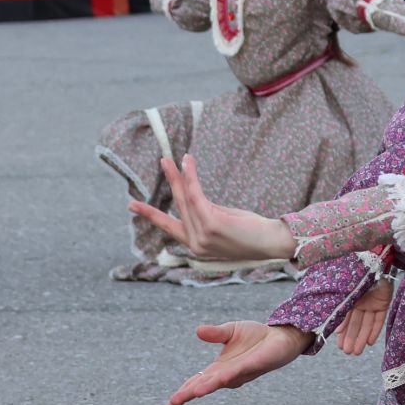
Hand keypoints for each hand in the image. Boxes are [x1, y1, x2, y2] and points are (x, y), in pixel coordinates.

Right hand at [128, 154, 293, 262]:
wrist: (271, 242)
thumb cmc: (252, 232)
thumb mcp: (223, 221)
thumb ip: (206, 212)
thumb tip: (193, 194)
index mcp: (196, 245)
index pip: (170, 227)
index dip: (152, 215)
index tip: (132, 205)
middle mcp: (195, 244)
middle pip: (178, 206)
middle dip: (171, 181)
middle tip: (162, 161)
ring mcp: (202, 236)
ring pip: (185, 199)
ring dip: (178, 176)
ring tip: (171, 158)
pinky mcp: (211, 225)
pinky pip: (196, 196)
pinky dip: (190, 177)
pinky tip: (187, 163)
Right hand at [163, 321, 308, 404]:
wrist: (281, 336)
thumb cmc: (255, 337)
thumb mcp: (230, 331)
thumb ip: (215, 333)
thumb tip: (198, 330)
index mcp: (218, 369)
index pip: (196, 383)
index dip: (181, 394)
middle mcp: (227, 374)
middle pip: (203, 386)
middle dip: (187, 395)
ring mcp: (241, 371)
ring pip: (220, 381)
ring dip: (207, 386)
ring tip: (193, 392)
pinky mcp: (255, 364)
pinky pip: (241, 370)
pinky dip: (230, 375)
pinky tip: (222, 378)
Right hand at [334, 280, 393, 355]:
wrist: (375, 263)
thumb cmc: (358, 275)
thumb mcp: (346, 292)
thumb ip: (342, 309)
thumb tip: (334, 327)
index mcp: (351, 300)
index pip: (347, 319)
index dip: (344, 333)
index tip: (340, 346)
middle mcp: (361, 303)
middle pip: (357, 324)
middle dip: (352, 338)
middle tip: (348, 352)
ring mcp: (372, 304)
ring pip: (367, 324)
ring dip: (362, 338)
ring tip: (357, 352)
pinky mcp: (383, 304)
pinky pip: (379, 320)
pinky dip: (375, 330)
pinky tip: (370, 342)